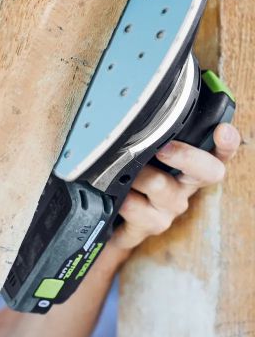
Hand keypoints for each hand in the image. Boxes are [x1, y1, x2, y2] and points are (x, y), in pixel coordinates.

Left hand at [109, 123, 241, 250]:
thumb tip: (145, 109)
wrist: (109, 223)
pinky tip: (115, 197)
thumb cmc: (129, 183)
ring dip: (138, 174)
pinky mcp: (147, 226)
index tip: (223, 130)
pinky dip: (123, 199)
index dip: (226, 144)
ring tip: (118, 170)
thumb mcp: (141, 159)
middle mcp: (184, 189)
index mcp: (188, 169)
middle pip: (207, 172)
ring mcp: (168, 210)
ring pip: (161, 185)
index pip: (218, 154)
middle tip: (162, 147)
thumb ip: (149, 138)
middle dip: (185, 155)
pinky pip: (137, 211)